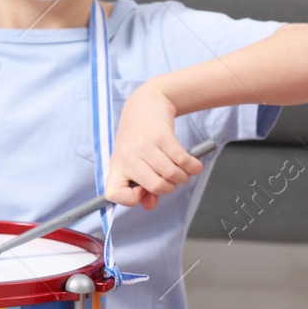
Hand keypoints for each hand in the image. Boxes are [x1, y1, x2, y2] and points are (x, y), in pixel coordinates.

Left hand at [104, 84, 202, 210]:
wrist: (146, 103)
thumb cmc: (139, 137)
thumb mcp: (133, 161)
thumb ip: (141, 187)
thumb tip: (150, 205)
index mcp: (117, 166)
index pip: (113, 194)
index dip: (131, 199)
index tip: (142, 189)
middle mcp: (128, 156)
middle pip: (157, 187)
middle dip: (171, 187)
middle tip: (171, 179)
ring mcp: (145, 146)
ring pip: (172, 175)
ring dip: (183, 176)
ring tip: (182, 170)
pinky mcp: (162, 136)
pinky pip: (183, 160)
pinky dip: (193, 167)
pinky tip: (193, 165)